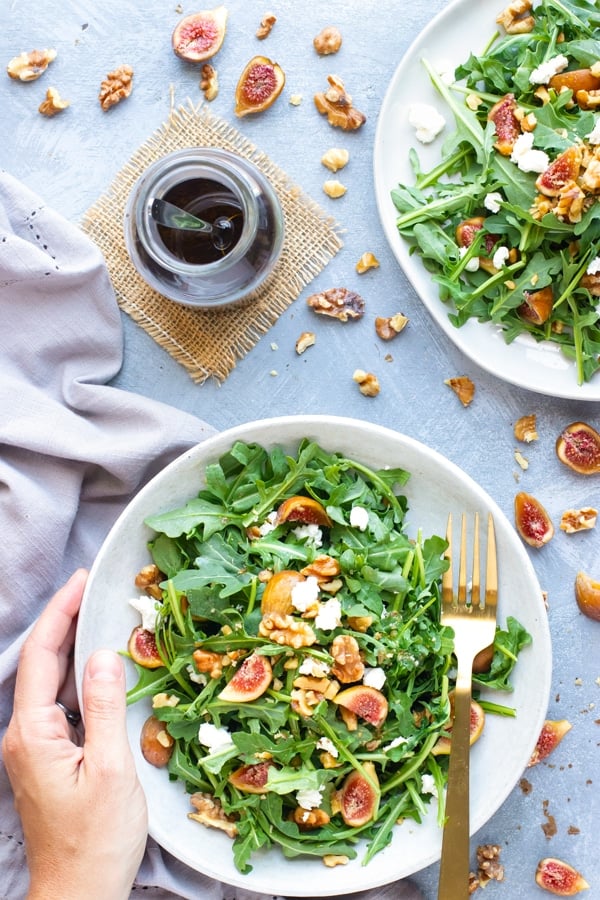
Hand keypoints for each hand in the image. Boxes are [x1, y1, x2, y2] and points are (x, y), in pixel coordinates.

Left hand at [2, 570, 147, 899]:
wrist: (78, 894)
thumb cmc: (96, 841)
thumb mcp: (111, 770)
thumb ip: (106, 708)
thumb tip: (105, 656)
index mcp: (32, 735)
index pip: (41, 659)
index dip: (60, 615)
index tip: (81, 582)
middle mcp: (23, 737)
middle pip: (41, 666)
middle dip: (64, 623)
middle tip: (91, 589)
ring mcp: (33, 749)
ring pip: (50, 685)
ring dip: (72, 649)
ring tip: (98, 618)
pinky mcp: (48, 759)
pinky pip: (60, 706)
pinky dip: (79, 679)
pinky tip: (101, 670)